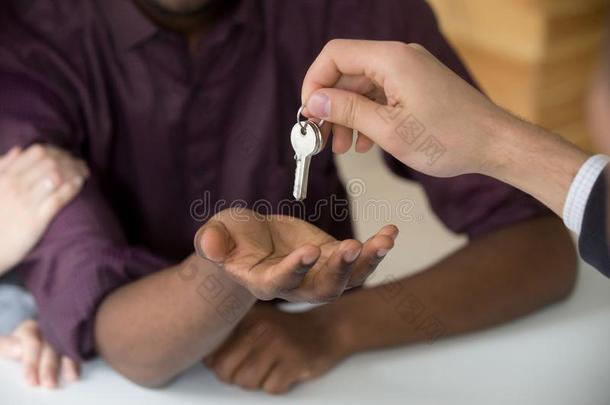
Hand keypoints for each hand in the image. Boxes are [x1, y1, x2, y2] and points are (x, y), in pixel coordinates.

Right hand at [0, 145, 88, 272]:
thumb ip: (2, 167)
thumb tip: (18, 149)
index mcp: (4, 176)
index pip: (36, 152)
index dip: (57, 151)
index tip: (66, 156)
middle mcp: (14, 185)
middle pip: (50, 162)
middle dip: (70, 160)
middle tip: (81, 165)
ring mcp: (25, 202)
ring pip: (56, 176)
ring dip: (74, 171)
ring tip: (84, 173)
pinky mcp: (36, 220)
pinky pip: (58, 198)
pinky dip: (71, 188)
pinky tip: (80, 183)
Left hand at [0, 320, 79, 387]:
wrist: (36, 338)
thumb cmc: (20, 345)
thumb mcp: (8, 345)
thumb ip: (6, 346)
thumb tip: (18, 350)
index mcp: (30, 328)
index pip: (31, 341)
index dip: (31, 362)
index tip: (31, 379)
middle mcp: (49, 329)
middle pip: (51, 346)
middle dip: (50, 366)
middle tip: (49, 383)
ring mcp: (63, 333)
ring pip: (68, 345)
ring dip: (69, 363)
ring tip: (71, 377)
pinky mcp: (74, 339)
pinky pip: (80, 346)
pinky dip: (80, 358)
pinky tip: (80, 368)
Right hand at [194, 208, 397, 301]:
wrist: (251, 240)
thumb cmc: (231, 238)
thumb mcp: (217, 233)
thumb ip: (213, 241)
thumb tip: (209, 245)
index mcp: (263, 281)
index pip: (280, 282)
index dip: (294, 270)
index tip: (308, 251)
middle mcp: (295, 285)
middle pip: (322, 288)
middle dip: (340, 270)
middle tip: (352, 246)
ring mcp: (318, 273)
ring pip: (347, 278)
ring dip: (367, 261)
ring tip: (385, 240)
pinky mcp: (332, 259)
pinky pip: (358, 259)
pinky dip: (376, 248)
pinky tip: (391, 231)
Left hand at [205, 303, 346, 393]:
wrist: (326, 330)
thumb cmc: (285, 330)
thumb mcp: (257, 319)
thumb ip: (231, 333)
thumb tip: (204, 356)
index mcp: (248, 319)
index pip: (214, 354)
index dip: (219, 365)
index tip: (232, 360)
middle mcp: (261, 329)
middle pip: (227, 372)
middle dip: (235, 377)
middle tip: (250, 368)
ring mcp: (279, 346)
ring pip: (247, 382)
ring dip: (257, 382)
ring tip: (268, 368)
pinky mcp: (295, 362)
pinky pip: (272, 388)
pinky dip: (277, 384)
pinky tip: (284, 370)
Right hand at [301, 39, 589, 215]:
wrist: (494, 144)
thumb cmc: (449, 138)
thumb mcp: (389, 130)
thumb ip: (348, 111)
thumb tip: (314, 101)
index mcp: (391, 59)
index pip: (335, 55)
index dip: (315, 82)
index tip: (308, 112)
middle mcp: (399, 58)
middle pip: (348, 72)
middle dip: (331, 105)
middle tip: (321, 137)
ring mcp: (410, 71)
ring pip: (363, 87)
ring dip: (348, 115)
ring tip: (341, 148)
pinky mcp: (417, 86)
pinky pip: (381, 95)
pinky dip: (368, 116)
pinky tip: (364, 143)